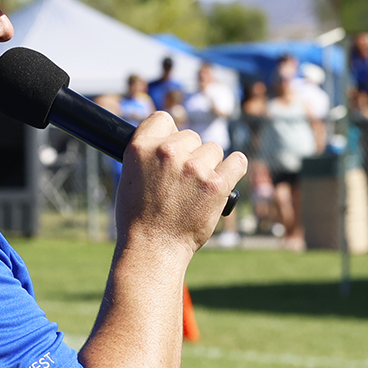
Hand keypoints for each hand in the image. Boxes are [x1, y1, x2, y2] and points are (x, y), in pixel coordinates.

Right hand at [117, 112, 247, 256]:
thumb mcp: (130, 177)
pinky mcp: (217, 184)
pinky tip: (223, 183)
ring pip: (214, 150)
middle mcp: (167, 152)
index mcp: (140, 147)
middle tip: (182, 180)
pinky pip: (237, 162)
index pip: (163, 119)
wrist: (153, 248)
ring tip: (195, 190)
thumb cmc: (138, 218)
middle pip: (192, 136)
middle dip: (190, 154)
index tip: (171, 148)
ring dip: (209, 165)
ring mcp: (194, 167)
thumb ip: (150, 155)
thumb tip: (171, 141)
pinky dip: (233, 171)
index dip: (168, 133)